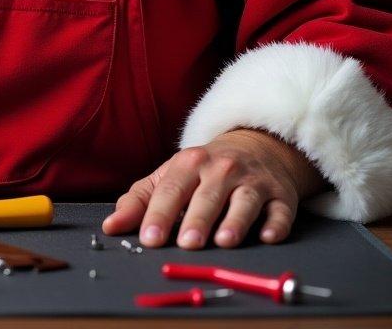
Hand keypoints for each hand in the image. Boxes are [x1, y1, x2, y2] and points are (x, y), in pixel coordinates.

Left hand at [101, 127, 327, 249]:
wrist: (255, 147)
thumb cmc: (203, 170)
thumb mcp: (169, 176)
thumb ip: (139, 201)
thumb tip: (111, 227)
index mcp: (188, 164)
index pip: (170, 191)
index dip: (158, 215)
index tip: (149, 239)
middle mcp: (221, 169)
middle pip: (207, 196)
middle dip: (196, 220)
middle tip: (186, 244)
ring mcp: (253, 181)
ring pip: (244, 201)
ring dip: (234, 221)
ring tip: (223, 241)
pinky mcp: (281, 196)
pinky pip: (280, 211)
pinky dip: (275, 224)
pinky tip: (267, 237)